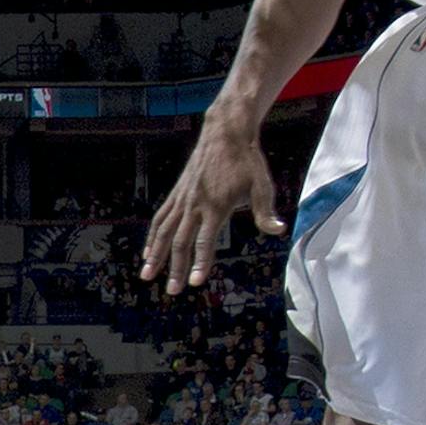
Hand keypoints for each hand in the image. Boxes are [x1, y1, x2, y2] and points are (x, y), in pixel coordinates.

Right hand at [140, 113, 282, 293]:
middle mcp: (195, 203)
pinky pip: (161, 218)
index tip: (196, 283)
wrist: (225, 132)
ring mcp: (183, 198)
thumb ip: (266, 211)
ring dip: (155, 255)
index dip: (201, 263)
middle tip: (172, 292)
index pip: (206, 241)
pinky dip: (152, 237)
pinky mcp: (177, 193)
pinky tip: (147, 252)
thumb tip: (279, 230)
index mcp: (215, 205)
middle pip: (180, 241)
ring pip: (163, 231)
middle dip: (176, 268)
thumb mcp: (262, 185)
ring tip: (146, 276)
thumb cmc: (247, 160)